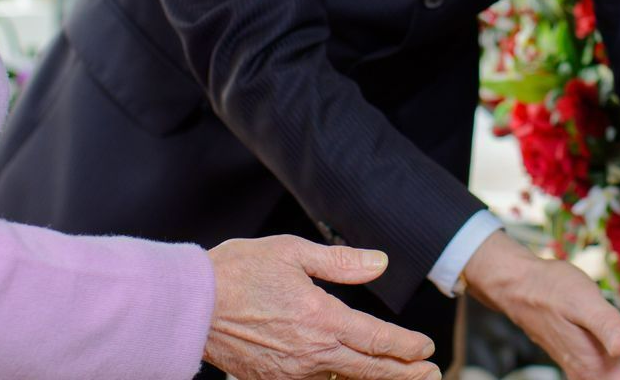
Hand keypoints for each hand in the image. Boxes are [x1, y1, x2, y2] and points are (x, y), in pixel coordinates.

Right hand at [204, 236, 439, 379]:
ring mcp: (290, 373)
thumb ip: (342, 262)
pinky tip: (346, 378)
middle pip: (369, 372)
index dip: (406, 348)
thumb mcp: (293, 253)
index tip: (426, 349)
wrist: (189, 305)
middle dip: (404, 375)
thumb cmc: (237, 272)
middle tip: (430, 376)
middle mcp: (311, 354)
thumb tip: (380, 263)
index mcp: (322, 320)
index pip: (378, 341)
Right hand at [463, 231, 619, 379]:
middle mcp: (587, 376)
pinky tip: (619, 353)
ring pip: (610, 379)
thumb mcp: (584, 301)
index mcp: (594, 368)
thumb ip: (607, 325)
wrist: (520, 287)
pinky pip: (603, 375)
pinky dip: (615, 370)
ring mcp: (581, 370)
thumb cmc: (552, 291)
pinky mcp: (578, 361)